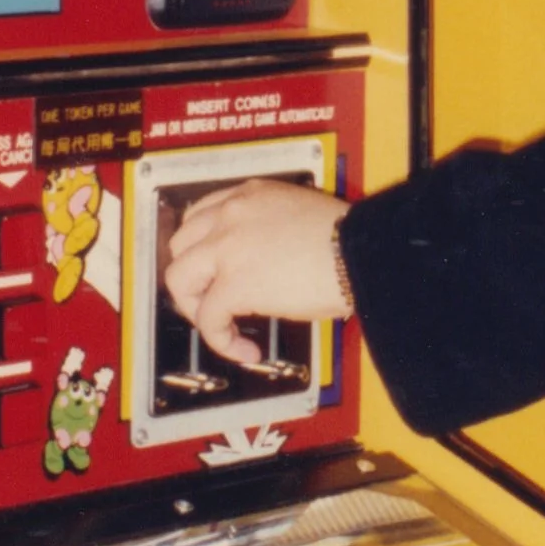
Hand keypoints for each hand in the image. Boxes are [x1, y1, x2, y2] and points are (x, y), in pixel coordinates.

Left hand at [164, 181, 348, 365]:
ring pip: (179, 278)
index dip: (200, 248)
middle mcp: (231, 214)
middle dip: (192, 278)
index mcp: (250, 194)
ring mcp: (227, 247)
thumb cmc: (351, 241)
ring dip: (195, 307)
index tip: (210, 269)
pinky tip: (245, 351)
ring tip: (220, 326)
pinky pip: (208, 319)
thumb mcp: (302, 217)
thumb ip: (272, 231)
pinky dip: (222, 341)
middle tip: (210, 300)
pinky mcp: (235, 283)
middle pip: (180, 245)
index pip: (200, 216)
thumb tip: (265, 266)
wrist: (365, 253)